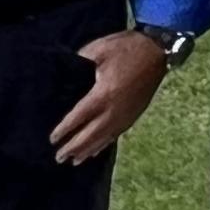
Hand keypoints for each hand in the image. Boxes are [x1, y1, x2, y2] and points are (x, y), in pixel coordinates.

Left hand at [49, 30, 169, 166]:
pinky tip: (98, 150)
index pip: (80, 117)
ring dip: (89, 150)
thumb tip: (63, 74)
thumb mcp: (97, 50)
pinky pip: (117, 133)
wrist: (156, 50)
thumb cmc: (125, 47)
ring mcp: (127, 113)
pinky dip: (105, 144)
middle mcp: (115, 109)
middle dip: (75, 147)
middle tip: (59, 158)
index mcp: (104, 94)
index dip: (66, 129)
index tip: (53, 139)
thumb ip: (78, 64)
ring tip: (75, 161)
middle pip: (92, 133)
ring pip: (105, 137)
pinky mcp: (135, 113)